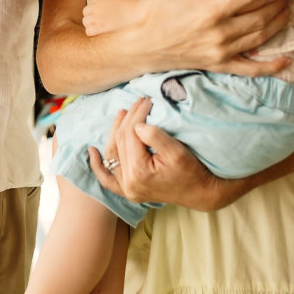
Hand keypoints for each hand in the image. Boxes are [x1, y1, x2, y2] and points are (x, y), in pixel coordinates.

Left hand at [83, 0, 133, 35]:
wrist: (141, 14)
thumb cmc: (135, 9)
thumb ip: (110, 2)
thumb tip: (107, 10)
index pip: (91, 5)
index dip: (95, 12)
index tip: (102, 18)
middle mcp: (98, 5)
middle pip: (86, 13)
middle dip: (91, 18)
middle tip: (99, 25)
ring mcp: (99, 16)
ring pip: (85, 22)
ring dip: (91, 26)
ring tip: (100, 31)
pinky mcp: (101, 26)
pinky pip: (89, 31)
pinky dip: (92, 33)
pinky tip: (100, 35)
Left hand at [88, 98, 237, 210]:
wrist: (200, 193)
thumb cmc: (192, 171)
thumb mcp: (177, 151)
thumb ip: (154, 136)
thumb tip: (136, 125)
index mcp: (139, 172)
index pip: (131, 134)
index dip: (137, 114)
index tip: (146, 101)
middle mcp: (128, 183)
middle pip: (121, 142)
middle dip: (128, 119)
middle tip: (139, 102)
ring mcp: (126, 189)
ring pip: (113, 154)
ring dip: (115, 132)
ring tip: (122, 113)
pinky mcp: (128, 191)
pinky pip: (108, 180)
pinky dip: (98, 166)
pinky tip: (92, 151)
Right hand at [141, 0, 290, 76]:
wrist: (145, 45)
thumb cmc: (159, 12)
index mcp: (210, 11)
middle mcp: (220, 33)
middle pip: (259, 17)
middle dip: (276, 3)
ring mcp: (222, 51)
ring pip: (260, 38)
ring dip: (277, 24)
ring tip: (286, 10)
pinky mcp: (220, 65)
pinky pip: (251, 69)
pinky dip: (271, 67)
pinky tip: (286, 60)